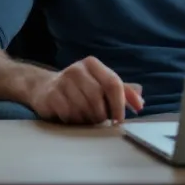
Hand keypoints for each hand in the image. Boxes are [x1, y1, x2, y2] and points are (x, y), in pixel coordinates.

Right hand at [26, 56, 142, 124]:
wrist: (44, 88)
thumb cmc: (80, 89)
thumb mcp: (101, 86)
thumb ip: (123, 92)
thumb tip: (140, 103)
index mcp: (92, 64)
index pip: (113, 83)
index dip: (119, 104)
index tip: (120, 120)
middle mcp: (76, 69)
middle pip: (98, 97)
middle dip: (101, 114)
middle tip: (99, 120)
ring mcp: (62, 80)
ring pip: (83, 107)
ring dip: (87, 118)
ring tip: (85, 117)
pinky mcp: (51, 94)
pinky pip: (69, 113)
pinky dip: (73, 120)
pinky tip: (71, 117)